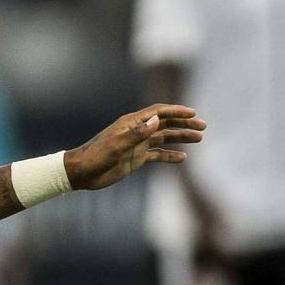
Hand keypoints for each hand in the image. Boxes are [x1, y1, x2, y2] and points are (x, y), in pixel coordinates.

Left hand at [64, 104, 205, 190]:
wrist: (81, 173)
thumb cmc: (95, 157)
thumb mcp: (116, 146)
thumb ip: (136, 134)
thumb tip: (156, 120)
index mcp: (132, 124)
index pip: (158, 112)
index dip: (176, 112)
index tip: (192, 113)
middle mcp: (137, 131)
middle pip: (165, 123)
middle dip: (184, 124)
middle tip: (203, 126)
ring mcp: (137, 144)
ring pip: (164, 138)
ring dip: (181, 137)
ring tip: (199, 138)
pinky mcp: (136, 158)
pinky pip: (157, 155)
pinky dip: (170, 155)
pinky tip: (183, 158)